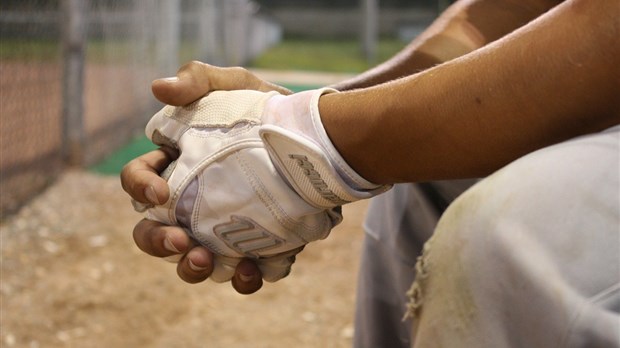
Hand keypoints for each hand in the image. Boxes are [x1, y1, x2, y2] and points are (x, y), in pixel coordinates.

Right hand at [122, 61, 290, 293]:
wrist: (317, 135)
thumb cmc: (267, 108)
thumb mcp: (236, 85)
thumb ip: (199, 79)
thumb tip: (159, 88)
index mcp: (176, 167)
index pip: (138, 181)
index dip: (140, 188)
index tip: (160, 192)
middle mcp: (193, 204)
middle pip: (154, 233)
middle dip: (158, 243)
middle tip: (180, 242)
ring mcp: (223, 228)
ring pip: (193, 260)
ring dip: (193, 269)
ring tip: (207, 261)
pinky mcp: (257, 244)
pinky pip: (242, 271)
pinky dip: (244, 277)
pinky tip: (252, 269)